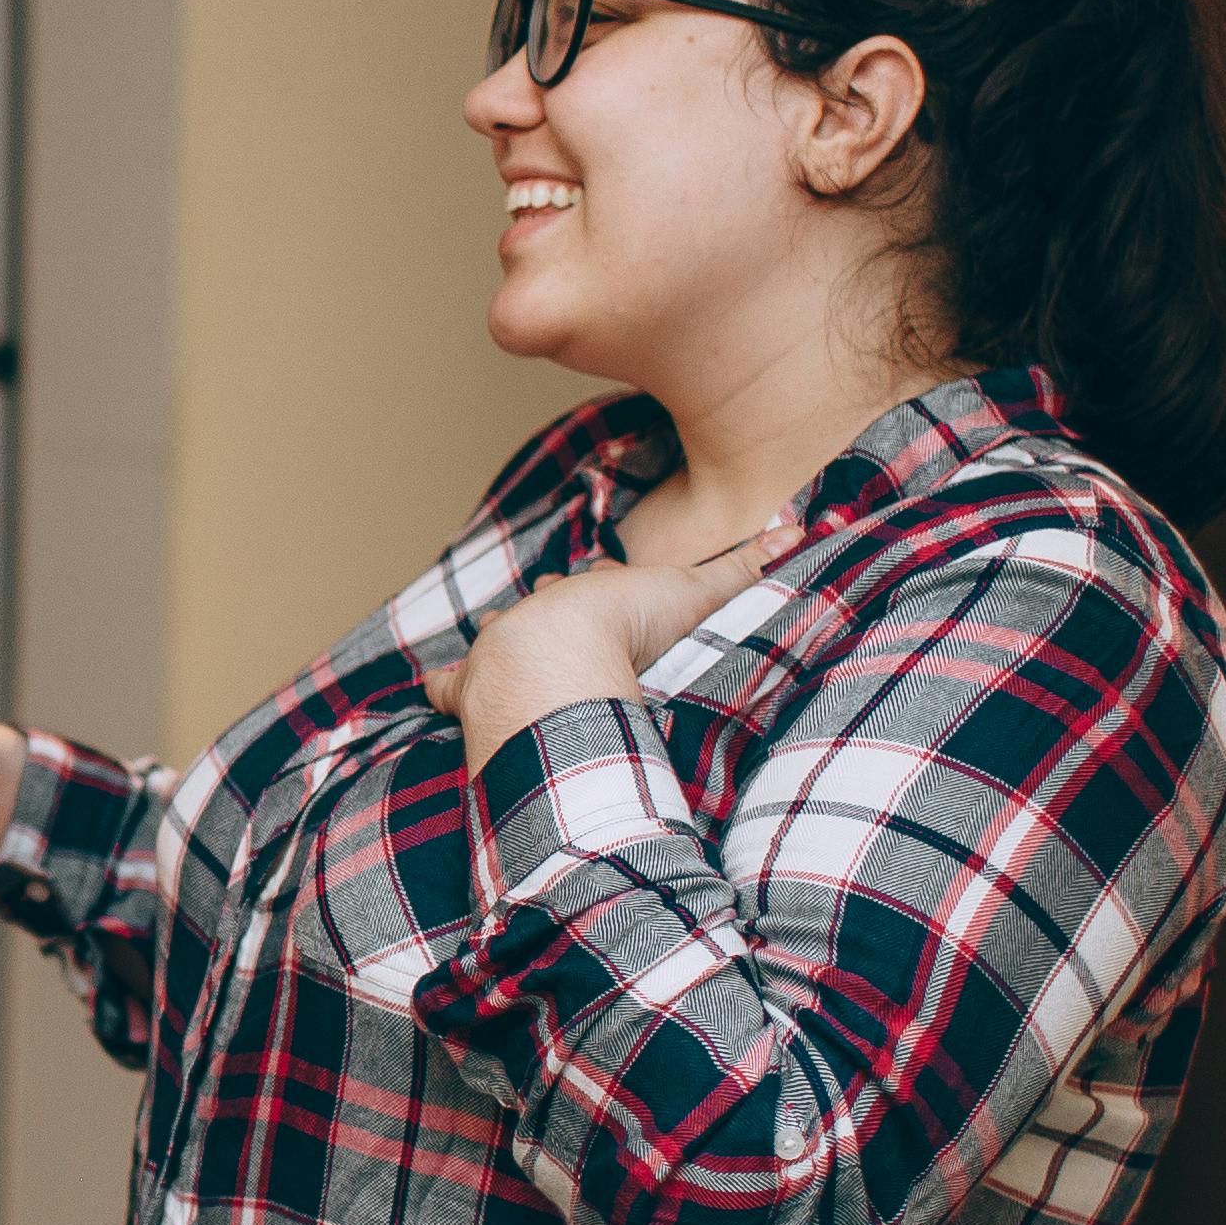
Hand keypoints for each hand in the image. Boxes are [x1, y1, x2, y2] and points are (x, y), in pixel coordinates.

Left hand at [430, 521, 791, 760]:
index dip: (598, 586)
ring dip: (485, 652)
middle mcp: (532, 622)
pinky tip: (425, 693)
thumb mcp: (694, 594)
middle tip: (550, 622)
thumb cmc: (625, 625)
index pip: (589, 585)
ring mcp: (494, 658)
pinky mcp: (468, 696)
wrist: (558, 661)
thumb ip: (744, 567)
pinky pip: (442, 690)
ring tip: (483, 658)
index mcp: (579, 599)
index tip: (602, 580)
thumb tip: (801, 528)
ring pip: (483, 646)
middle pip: (533, 611)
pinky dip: (436, 690)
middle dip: (541, 616)